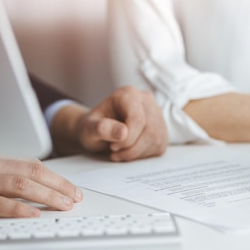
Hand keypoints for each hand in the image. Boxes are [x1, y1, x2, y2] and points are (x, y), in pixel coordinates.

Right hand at [0, 148, 82, 217]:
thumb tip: (18, 186)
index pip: (32, 166)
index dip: (55, 177)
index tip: (70, 187)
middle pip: (33, 173)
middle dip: (59, 186)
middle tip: (76, 198)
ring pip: (21, 185)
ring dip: (47, 195)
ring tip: (64, 205)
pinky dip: (17, 209)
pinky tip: (32, 215)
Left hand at [52, 86, 167, 161]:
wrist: (99, 130)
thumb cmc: (93, 126)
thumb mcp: (88, 128)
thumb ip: (101, 128)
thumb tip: (122, 132)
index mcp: (128, 94)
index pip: (137, 118)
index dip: (127, 139)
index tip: (113, 146)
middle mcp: (146, 100)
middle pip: (149, 130)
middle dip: (131, 148)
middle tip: (114, 151)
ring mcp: (157, 114)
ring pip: (155, 139)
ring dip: (136, 153)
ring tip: (120, 152)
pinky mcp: (161, 129)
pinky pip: (159, 145)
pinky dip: (143, 155)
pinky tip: (130, 151)